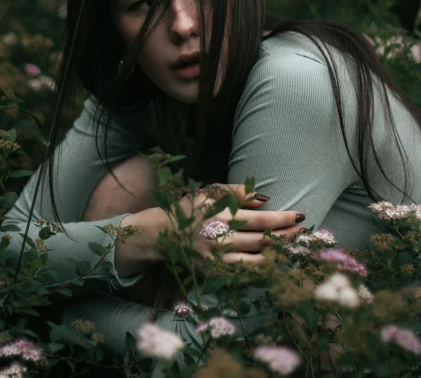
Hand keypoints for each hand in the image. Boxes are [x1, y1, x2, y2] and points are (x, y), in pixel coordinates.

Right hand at [174, 183, 304, 269]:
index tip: (300, 216)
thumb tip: (265, 199)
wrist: (162, 234)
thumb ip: (236, 192)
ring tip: (294, 247)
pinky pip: (244, 274)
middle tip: (303, 232)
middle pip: (262, 240)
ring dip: (278, 253)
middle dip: (286, 236)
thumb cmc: (189, 209)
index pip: (260, 219)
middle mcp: (220, 239)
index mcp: (220, 216)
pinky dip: (261, 269)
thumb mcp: (209, 192)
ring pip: (257, 260)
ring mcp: (217, 260)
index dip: (282, 219)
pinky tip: (273, 261)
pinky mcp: (214, 274)